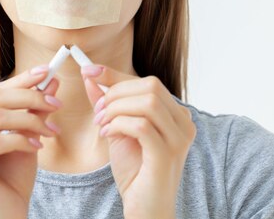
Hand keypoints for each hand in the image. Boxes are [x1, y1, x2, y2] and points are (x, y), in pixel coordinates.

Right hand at [0, 66, 61, 218]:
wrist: (8, 214)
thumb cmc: (14, 177)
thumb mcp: (28, 136)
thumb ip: (34, 109)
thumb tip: (50, 80)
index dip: (20, 79)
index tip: (46, 71)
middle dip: (30, 98)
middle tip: (55, 105)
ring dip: (30, 120)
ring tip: (50, 131)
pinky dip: (21, 140)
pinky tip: (37, 148)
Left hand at [82, 66, 195, 218]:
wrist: (145, 208)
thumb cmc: (135, 171)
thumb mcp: (118, 130)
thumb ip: (108, 104)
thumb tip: (91, 76)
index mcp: (175, 115)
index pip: (147, 82)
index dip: (116, 74)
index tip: (89, 70)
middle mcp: (183, 123)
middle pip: (150, 86)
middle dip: (116, 93)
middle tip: (98, 110)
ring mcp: (179, 139)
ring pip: (147, 102)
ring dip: (116, 109)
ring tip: (102, 124)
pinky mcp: (167, 154)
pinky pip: (141, 125)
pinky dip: (119, 124)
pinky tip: (108, 135)